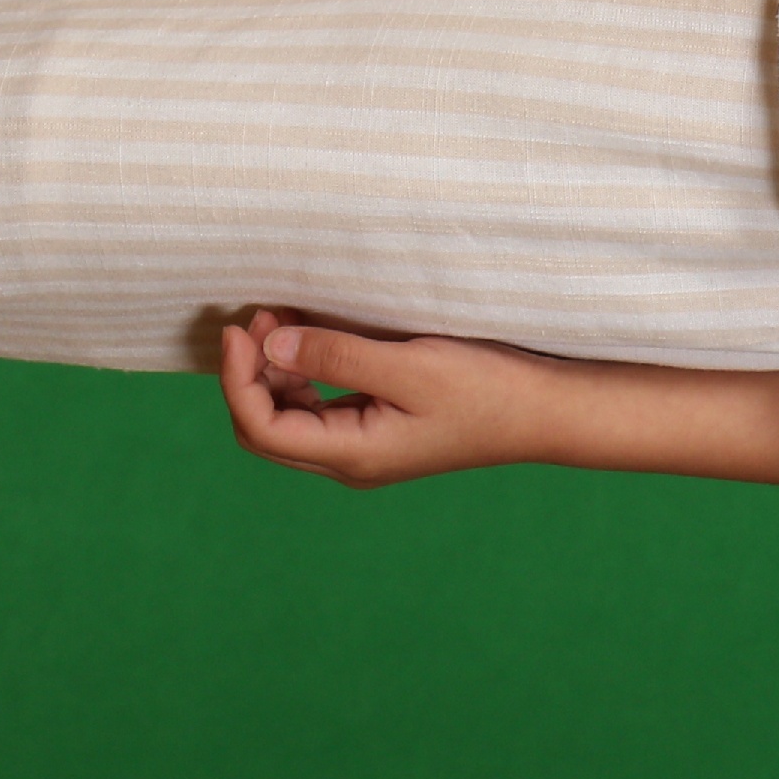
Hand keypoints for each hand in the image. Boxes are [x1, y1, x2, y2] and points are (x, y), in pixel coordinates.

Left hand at [217, 307, 553, 486]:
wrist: (541, 412)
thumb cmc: (485, 389)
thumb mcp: (410, 364)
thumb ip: (338, 355)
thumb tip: (271, 344)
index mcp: (353, 454)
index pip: (261, 428)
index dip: (237, 379)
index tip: (242, 327)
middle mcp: (350, 461)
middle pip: (265, 429)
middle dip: (248, 375)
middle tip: (257, 316)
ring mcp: (364, 449)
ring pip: (289, 419)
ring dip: (273, 373)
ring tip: (280, 318)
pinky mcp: (379, 431)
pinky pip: (318, 409)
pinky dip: (300, 375)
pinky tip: (309, 340)